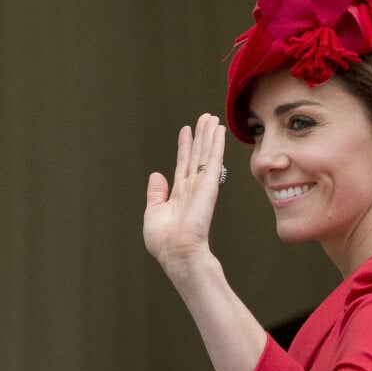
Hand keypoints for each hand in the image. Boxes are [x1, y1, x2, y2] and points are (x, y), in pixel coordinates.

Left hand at [143, 114, 225, 275]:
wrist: (177, 252)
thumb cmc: (165, 241)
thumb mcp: (153, 213)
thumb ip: (155, 193)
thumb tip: (156, 175)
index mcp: (179, 194)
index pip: (183, 164)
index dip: (185, 146)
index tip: (187, 131)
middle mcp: (192, 187)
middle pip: (197, 155)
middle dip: (201, 136)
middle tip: (206, 118)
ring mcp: (202, 185)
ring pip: (206, 153)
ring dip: (210, 135)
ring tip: (213, 118)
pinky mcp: (209, 185)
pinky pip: (213, 159)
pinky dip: (216, 143)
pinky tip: (218, 130)